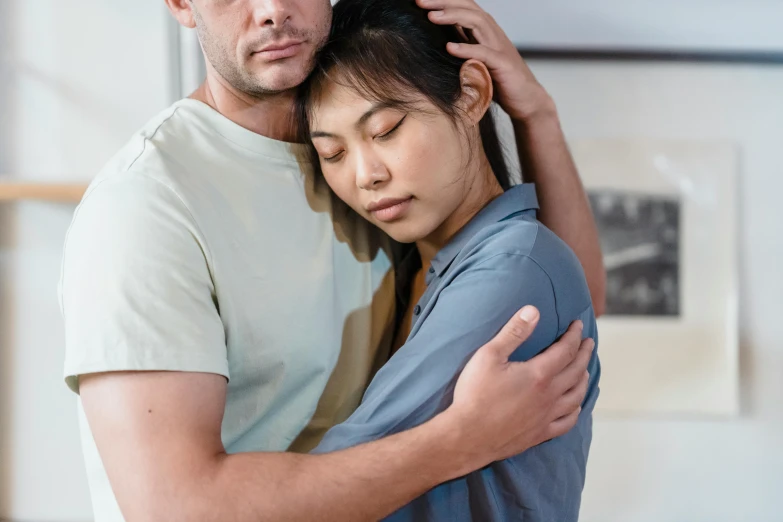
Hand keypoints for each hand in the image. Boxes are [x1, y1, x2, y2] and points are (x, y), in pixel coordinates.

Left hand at [416, 0, 555, 121]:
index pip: (463, 7)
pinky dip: (466, 48)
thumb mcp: (475, 60)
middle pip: (467, 8)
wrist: (526, 100)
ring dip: (452, 17)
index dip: (443, 1)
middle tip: (419, 1)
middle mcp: (492, 33)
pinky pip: (484, 52)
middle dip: (443, 2)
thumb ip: (462, 47)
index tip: (419, 1)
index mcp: (484, 31)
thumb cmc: (498, 81)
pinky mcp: (503, 64)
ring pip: (477, 21)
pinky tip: (449, 47)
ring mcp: (499, 47)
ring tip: (431, 17)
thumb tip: (438, 40)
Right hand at [446, 306, 592, 467]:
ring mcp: (546, 417)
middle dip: (584, 354)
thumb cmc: (475, 394)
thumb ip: (513, 332)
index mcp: (539, 374)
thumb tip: (533, 310)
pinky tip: (576, 406)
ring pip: (576, 396)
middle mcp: (549, 396)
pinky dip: (576, 411)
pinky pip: (567, 422)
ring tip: (584, 370)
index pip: (566, 350)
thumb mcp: (489, 356)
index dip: (574, 335)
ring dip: (583, 380)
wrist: (467, 436)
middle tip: (588, 343)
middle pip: (576, 371)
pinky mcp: (540, 434)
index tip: (578, 325)